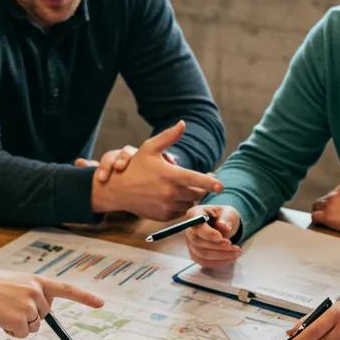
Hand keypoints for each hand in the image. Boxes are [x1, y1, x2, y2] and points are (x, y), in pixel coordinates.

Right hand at [0, 270, 103, 337]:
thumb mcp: (14, 282)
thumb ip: (31, 292)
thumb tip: (39, 316)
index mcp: (36, 280)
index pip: (66, 289)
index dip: (84, 297)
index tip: (101, 304)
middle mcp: (37, 291)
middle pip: (44, 315)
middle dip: (28, 316)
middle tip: (7, 306)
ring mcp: (30, 305)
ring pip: (34, 327)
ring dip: (19, 325)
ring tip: (1, 311)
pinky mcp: (20, 319)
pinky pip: (23, 334)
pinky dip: (12, 332)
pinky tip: (0, 320)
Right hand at [89, 122, 222, 218]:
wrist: (118, 190)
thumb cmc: (135, 167)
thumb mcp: (149, 148)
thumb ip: (168, 136)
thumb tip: (183, 123)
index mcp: (170, 175)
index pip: (196, 180)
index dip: (210, 183)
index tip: (221, 186)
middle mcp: (170, 192)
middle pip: (196, 193)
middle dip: (198, 188)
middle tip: (196, 182)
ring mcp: (167, 206)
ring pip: (189, 203)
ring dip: (189, 197)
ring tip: (179, 188)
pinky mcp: (163, 216)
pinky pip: (180, 212)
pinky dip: (179, 206)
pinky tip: (170, 197)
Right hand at [184, 204, 241, 267]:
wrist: (223, 225)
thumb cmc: (224, 216)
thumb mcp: (228, 213)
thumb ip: (226, 219)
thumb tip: (224, 227)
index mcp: (195, 213)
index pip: (196, 225)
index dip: (207, 233)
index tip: (221, 237)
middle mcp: (189, 230)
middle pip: (197, 242)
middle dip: (216, 246)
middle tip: (232, 245)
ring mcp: (190, 243)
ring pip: (202, 254)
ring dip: (221, 255)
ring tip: (236, 251)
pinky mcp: (195, 254)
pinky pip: (205, 262)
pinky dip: (219, 262)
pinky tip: (231, 257)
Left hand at [311, 184, 339, 234]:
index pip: (330, 195)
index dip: (330, 204)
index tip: (333, 210)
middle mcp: (334, 195)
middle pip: (321, 201)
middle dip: (323, 208)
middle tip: (326, 216)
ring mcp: (329, 205)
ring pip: (316, 208)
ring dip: (319, 214)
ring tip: (325, 221)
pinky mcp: (327, 216)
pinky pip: (315, 217)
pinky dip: (317, 221)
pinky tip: (323, 225)